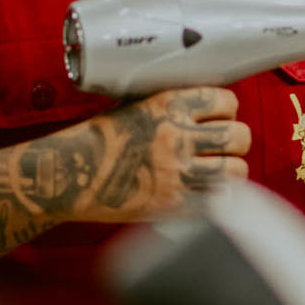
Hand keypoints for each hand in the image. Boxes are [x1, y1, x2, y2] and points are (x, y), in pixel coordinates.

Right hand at [68, 86, 248, 221]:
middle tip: (226, 146)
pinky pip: (218, 199)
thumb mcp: (134, 107)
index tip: (221, 117)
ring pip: (235, 169)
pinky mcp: (173, 203)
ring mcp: (176, 171)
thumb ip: (172, 108)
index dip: (228, 110)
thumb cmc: (99, 139)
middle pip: (238, 135)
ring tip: (220, 171)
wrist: (66, 174)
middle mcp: (176, 135)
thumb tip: (209, 110)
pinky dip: (219, 196)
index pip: (225, 101)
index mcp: (168, 105)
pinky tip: (208, 192)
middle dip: (237, 141)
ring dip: (232, 170)